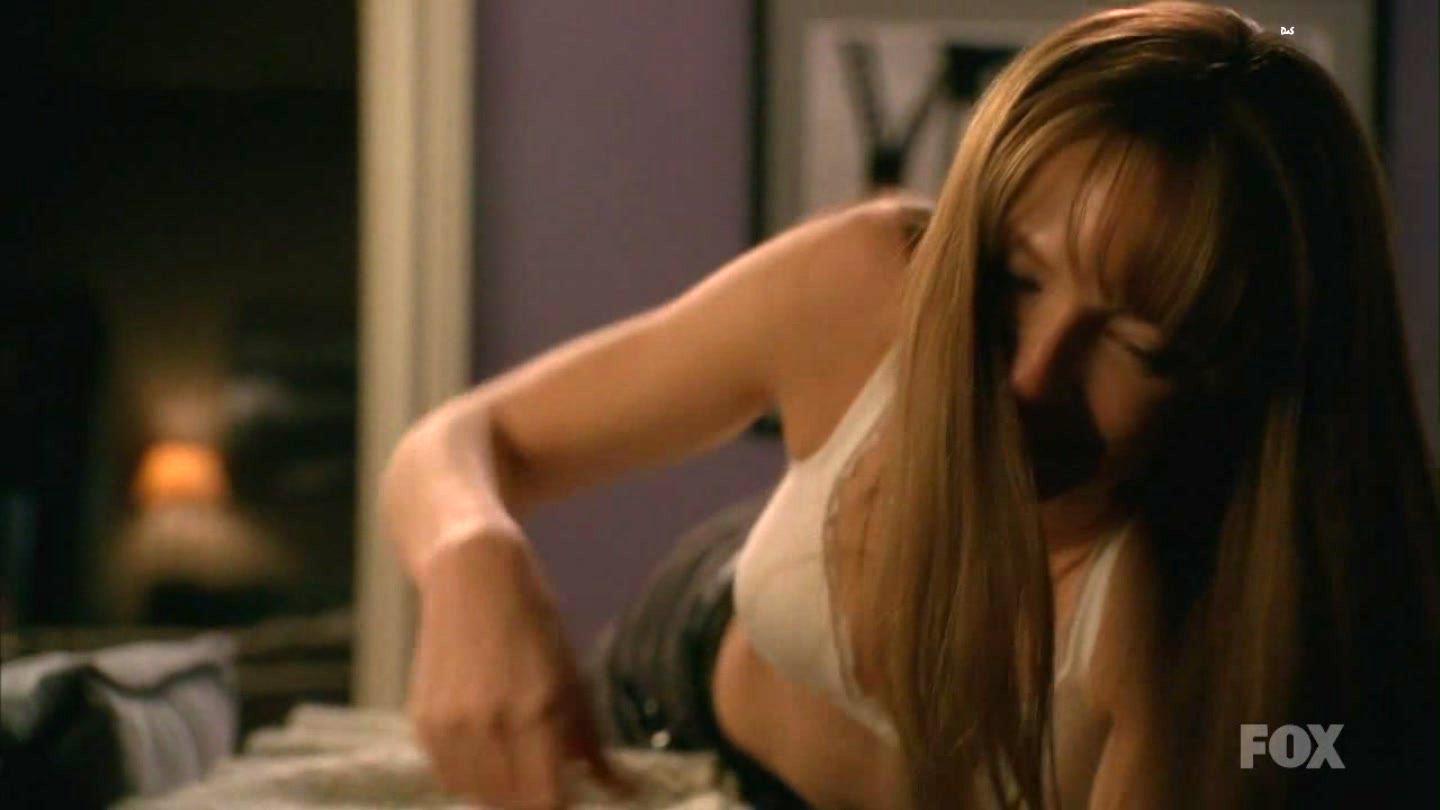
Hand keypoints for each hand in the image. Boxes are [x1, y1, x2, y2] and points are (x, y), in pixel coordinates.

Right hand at [407, 531, 635, 807]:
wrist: (472, 575)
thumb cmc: (535, 625)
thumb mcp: (573, 680)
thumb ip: (592, 746)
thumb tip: (624, 793)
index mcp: (536, 713)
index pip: (546, 802)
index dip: (560, 804)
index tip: (570, 794)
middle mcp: (489, 725)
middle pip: (510, 805)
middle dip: (534, 799)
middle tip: (547, 778)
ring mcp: (449, 726)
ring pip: (477, 796)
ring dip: (501, 792)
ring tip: (518, 760)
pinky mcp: (421, 721)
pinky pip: (448, 776)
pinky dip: (470, 775)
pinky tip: (487, 745)